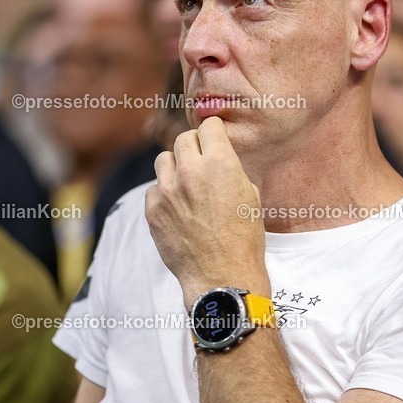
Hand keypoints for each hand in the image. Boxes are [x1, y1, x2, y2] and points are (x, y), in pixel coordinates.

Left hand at [145, 117, 269, 305]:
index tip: (214, 140)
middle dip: (193, 147)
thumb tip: (220, 162)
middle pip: (183, 139)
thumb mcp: (250, 197)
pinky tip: (177, 210)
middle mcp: (191, 170)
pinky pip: (154, 188)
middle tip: (201, 163)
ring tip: (186, 186)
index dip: (213, 132)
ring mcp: (168, 189)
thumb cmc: (244, 239)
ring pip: (163, 160)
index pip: (209, 125)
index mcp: (220, 162)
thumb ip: (231, 171)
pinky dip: (164, 194)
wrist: (222, 276)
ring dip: (175, 168)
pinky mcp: (153, 209)